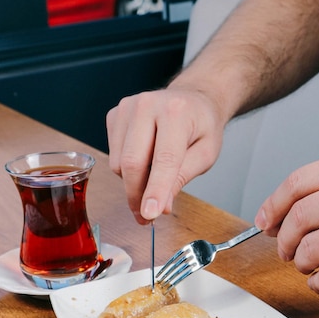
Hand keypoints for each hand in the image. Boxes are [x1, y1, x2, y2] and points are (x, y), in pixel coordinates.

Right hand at [106, 86, 224, 223]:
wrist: (192, 100)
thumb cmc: (201, 126)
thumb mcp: (205, 154)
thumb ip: (181, 178)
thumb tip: (160, 206)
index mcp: (176, 112)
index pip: (163, 159)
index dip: (155, 190)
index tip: (148, 214)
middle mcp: (147, 105)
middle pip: (132, 163)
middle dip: (137, 196)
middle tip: (146, 216)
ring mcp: (127, 108)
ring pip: (119, 163)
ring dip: (133, 182)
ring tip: (154, 179)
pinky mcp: (114, 115)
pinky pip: (113, 156)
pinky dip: (127, 168)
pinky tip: (144, 161)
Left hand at [255, 151, 318, 294]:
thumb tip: (272, 217)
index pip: (296, 183)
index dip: (272, 206)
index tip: (265, 222)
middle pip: (297, 218)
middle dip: (285, 241)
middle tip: (287, 251)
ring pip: (306, 251)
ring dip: (302, 264)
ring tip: (313, 264)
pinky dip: (318, 283)